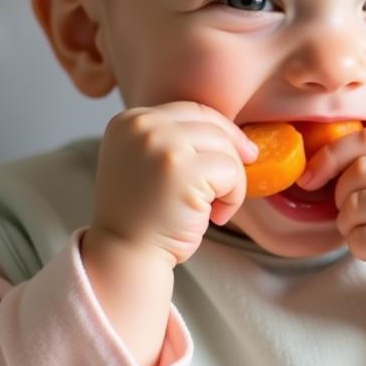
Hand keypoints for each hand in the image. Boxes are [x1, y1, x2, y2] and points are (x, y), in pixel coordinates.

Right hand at [87, 102, 257, 266]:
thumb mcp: (148, 162)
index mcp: (131, 120)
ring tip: (215, 207)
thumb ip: (175, 140)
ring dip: (232, 181)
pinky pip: (231, 171)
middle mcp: (142, 126)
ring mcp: (161, 145)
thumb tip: (238, 137)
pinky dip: (234, 197)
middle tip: (232, 186)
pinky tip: (216, 216)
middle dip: (231, 155)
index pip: (192, 111)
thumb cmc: (144, 216)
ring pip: (225, 147)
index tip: (240, 153)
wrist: (126, 254)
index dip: (221, 132)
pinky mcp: (182, 170)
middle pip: (211, 125)